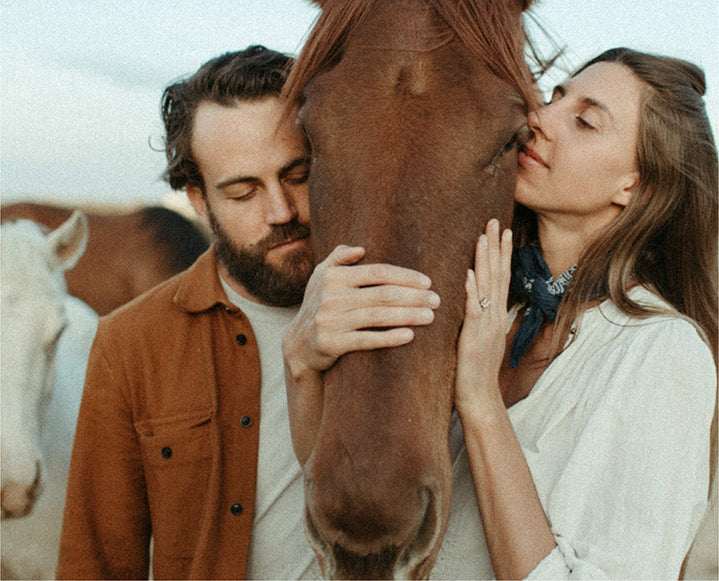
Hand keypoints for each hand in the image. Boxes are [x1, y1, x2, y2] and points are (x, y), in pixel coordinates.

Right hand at [282, 244, 439, 463]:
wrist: (297, 346)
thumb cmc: (318, 307)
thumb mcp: (320, 279)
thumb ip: (338, 259)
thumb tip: (360, 249)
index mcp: (332, 277)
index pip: (376, 272)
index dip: (405, 276)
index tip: (428, 282)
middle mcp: (330, 297)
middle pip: (381, 294)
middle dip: (413, 296)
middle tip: (437, 300)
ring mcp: (329, 321)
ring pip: (377, 317)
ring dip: (408, 316)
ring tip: (430, 317)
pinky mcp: (331, 344)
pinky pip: (366, 340)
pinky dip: (389, 338)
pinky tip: (409, 336)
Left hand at [455, 219, 511, 413]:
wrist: (479, 398)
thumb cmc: (473, 370)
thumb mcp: (478, 338)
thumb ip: (477, 318)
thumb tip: (472, 300)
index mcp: (494, 316)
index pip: (500, 277)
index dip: (500, 253)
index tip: (500, 230)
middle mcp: (494, 317)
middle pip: (498, 275)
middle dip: (496, 247)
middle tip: (494, 221)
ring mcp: (486, 327)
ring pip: (488, 288)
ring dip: (486, 261)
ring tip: (484, 237)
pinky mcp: (474, 339)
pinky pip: (474, 311)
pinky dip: (472, 292)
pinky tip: (469, 274)